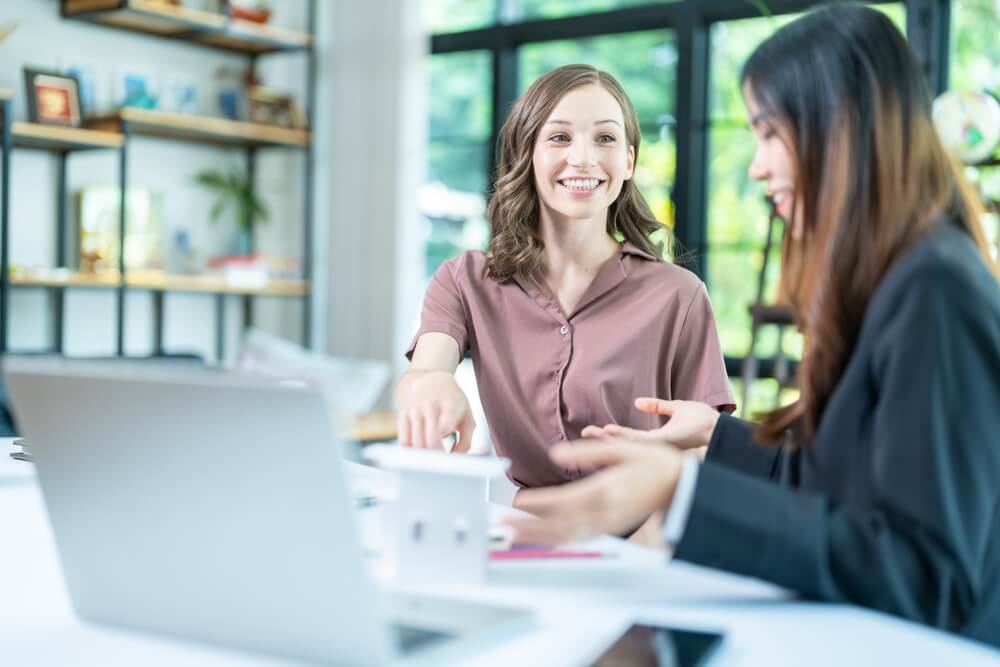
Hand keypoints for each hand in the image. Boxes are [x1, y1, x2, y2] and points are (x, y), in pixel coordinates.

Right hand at [395, 370, 474, 451]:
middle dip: (437, 456)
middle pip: (430, 438)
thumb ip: (466, 440)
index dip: (445, 428)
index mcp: (451, 402)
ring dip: (425, 455)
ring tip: (432, 458)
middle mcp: (431, 404)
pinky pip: (403, 440)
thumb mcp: (466, 415)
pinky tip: (420, 450)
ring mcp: (414, 409)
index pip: (448, 417)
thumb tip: (454, 459)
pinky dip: (411, 450)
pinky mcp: (402, 414)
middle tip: (442, 463)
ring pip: (416, 442)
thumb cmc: (452, 402)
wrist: (429, 379)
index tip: (446, 440)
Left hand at [504, 438, 683, 544]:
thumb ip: (588, 452)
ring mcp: (608, 524)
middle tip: (504, 527)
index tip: (516, 502)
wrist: (682, 487)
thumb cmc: (653, 463)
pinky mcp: (611, 528)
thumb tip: (555, 454)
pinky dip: (558, 539)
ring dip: (540, 537)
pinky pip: (579, 537)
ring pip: (568, 535)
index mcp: (607, 491)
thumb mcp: (623, 447)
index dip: (538, 503)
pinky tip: (542, 537)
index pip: (565, 501)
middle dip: (531, 528)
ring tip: (515, 534)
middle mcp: (605, 513)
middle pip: (561, 525)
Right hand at [581, 398, 719, 451]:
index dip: (611, 434)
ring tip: (592, 432)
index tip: (594, 428)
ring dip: (608, 439)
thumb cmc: (703, 419)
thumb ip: (658, 406)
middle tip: (584, 432)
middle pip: (623, 444)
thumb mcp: (676, 408)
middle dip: (602, 439)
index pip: (628, 438)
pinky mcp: (663, 444)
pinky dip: (622, 437)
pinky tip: (609, 432)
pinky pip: (638, 441)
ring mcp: (658, 448)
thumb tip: (637, 402)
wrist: (719, 426)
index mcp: (657, 440)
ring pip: (627, 444)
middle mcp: (655, 447)